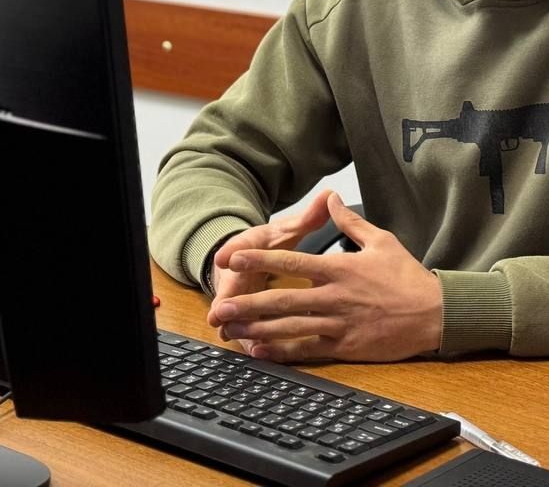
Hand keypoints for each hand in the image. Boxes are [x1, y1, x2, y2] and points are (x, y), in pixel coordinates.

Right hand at [205, 189, 333, 348]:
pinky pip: (248, 330)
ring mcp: (240, 298)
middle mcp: (239, 275)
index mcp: (246, 249)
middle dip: (224, 300)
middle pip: (229, 288)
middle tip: (219, 312)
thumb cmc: (267, 246)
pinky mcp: (248, 317)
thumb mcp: (284, 229)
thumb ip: (307, 217)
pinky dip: (251, 340)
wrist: (246, 260)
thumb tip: (329, 196)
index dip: (231, 253)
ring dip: (236, 325)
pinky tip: (256, 351)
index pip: (236, 248)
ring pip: (236, 314)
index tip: (225, 258)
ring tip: (234, 337)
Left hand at [210, 192, 441, 362]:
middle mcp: (334, 297)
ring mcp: (338, 324)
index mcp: (340, 269)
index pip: (292, 263)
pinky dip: (281, 352)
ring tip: (231, 331)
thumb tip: (331, 198)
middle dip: (247, 304)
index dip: (260, 261)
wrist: (434, 313)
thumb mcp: (381, 240)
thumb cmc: (407, 277)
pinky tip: (260, 352)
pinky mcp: (345, 346)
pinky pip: (307, 350)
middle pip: (282, 300)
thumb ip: (351, 221)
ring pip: (289, 328)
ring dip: (256, 329)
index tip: (233, 259)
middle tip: (218, 307)